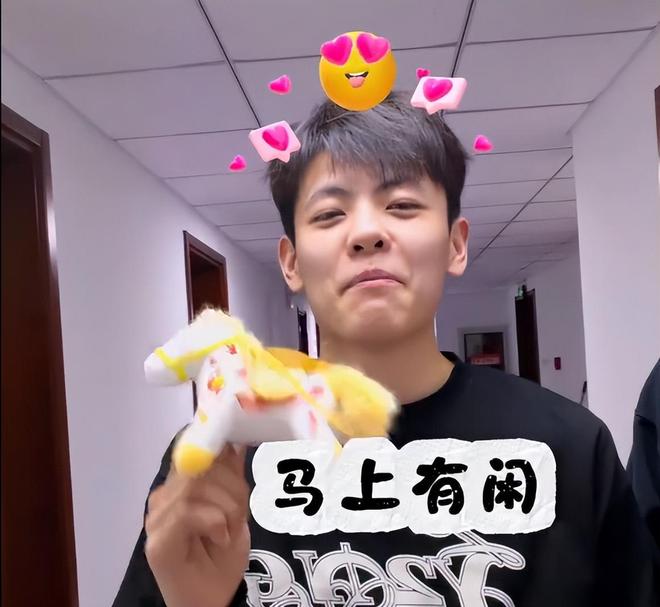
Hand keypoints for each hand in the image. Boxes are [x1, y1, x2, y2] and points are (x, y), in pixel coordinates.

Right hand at [145, 443, 249, 606]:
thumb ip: (231, 477)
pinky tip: (220, 538)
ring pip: (196, 487)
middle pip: (200, 467)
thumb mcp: (236, 509)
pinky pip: (187, 511)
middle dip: (232, 487)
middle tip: (241, 515)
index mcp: (180, 487)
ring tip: (231, 530)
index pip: (196, 452)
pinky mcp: (156, 542)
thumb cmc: (222, 558)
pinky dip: (214, 522)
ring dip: (227, 507)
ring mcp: (156, 519)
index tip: (239, 460)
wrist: (212, 601)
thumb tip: (234, 441)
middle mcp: (163, 498)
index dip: (220, 453)